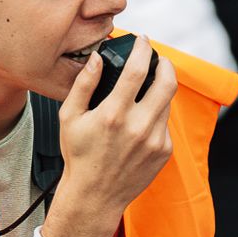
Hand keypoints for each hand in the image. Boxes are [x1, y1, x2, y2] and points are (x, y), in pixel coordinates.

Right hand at [46, 36, 178, 236]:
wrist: (95, 196)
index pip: (138, 70)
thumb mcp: (70, 117)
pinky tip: (140, 120)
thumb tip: (98, 58)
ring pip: (168, 102)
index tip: (142, 40)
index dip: (143, 49)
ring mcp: (155, 140)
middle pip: (167, 82)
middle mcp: (139, 126)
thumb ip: (84, 84)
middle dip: (165, 64)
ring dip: (161, 89)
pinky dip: (156, 114)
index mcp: (114, 114)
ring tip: (147, 88)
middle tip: (157, 59)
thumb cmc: (79, 156)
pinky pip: (165, 123)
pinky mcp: (164, 151)